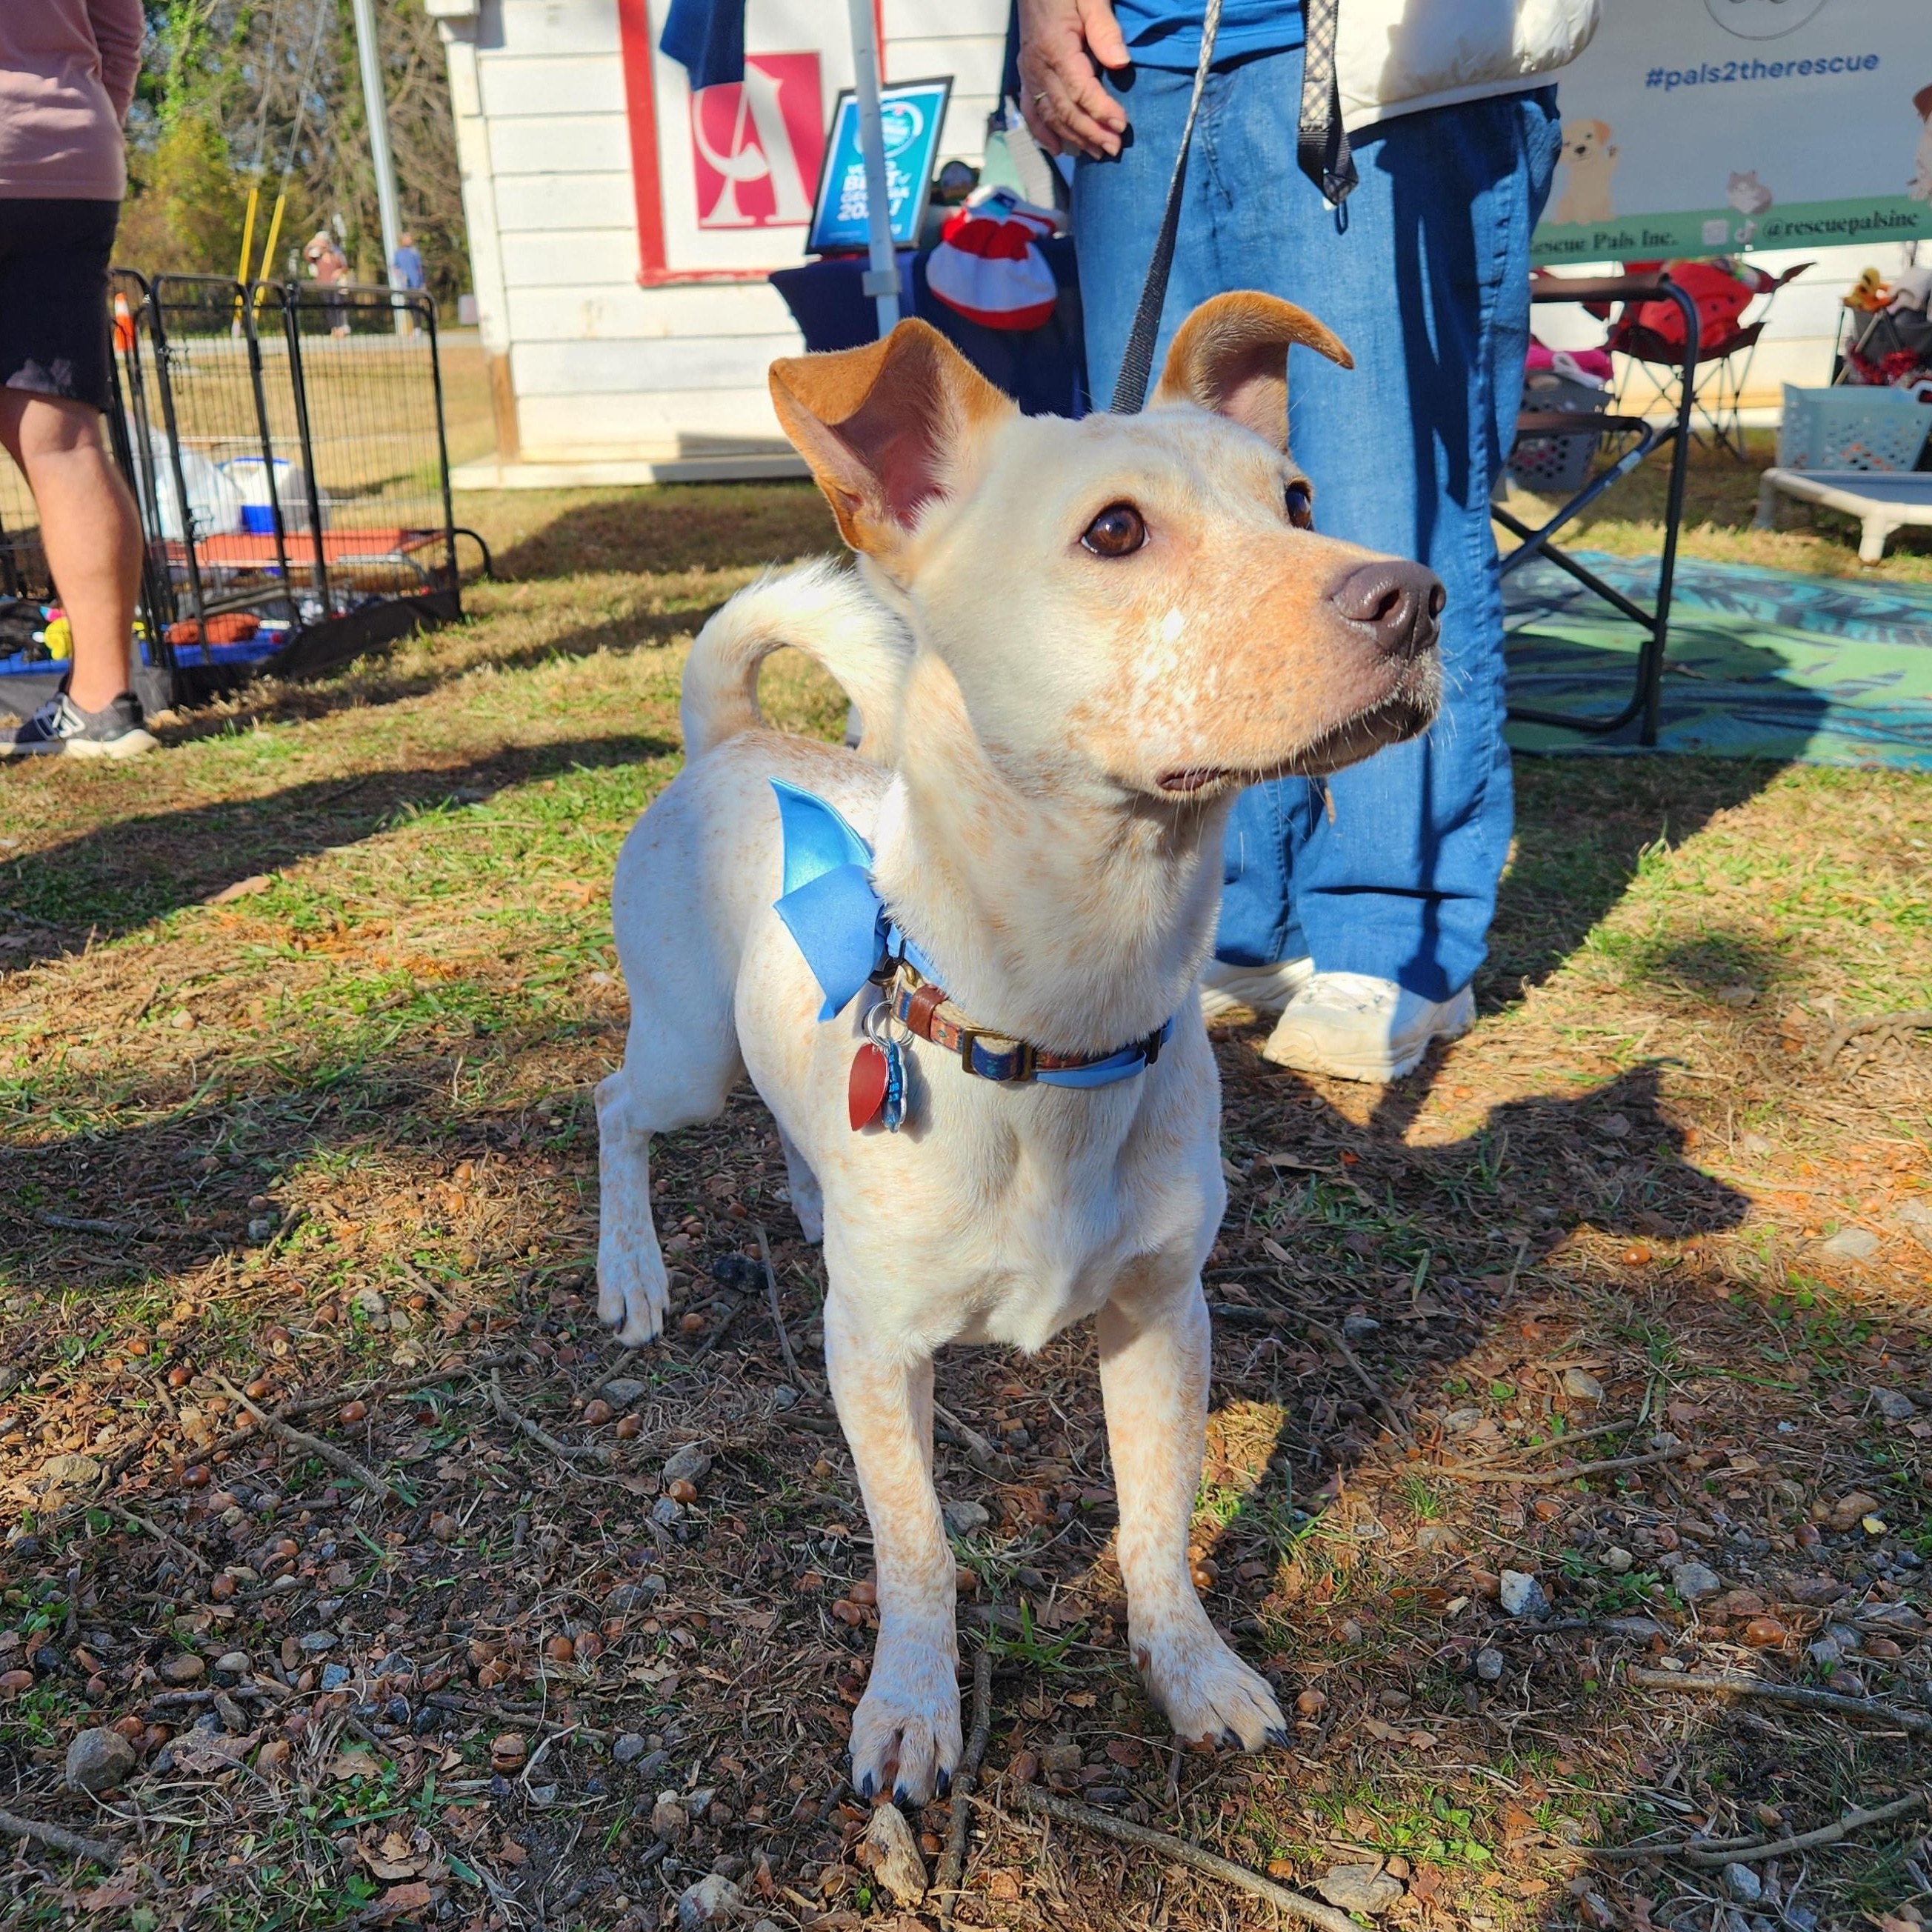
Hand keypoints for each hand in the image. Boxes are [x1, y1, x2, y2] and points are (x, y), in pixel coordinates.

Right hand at [1017, 0, 1129, 159]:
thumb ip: (1104, 28)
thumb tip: (1120, 62)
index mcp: (1056, 47)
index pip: (1080, 90)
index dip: (1101, 111)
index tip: (1122, 125)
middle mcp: (1038, 66)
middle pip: (1066, 110)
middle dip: (1092, 132)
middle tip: (1114, 148)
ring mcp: (1029, 74)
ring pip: (1050, 117)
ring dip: (1074, 138)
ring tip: (1097, 153)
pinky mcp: (1026, 76)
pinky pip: (1031, 112)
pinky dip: (1043, 134)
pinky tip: (1059, 149)